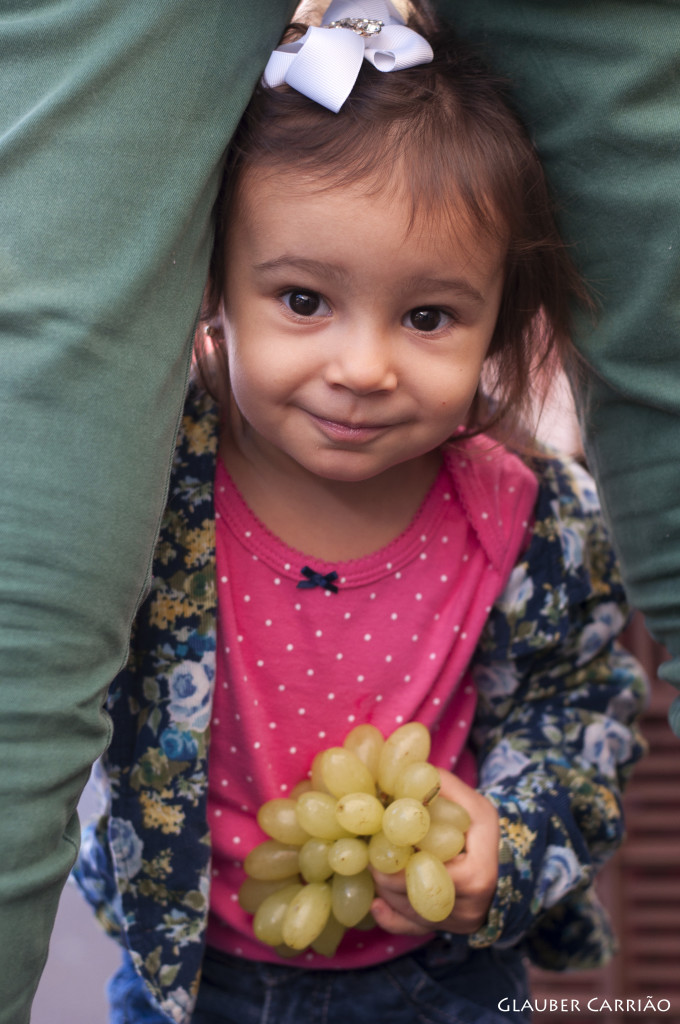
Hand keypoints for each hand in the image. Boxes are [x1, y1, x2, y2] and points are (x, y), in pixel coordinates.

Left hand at [370, 769, 498, 935]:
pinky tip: (375, 905)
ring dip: (387, 890)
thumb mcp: (477, 807)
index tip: (379, 838)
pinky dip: (392, 918)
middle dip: (387, 874)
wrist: (508, 869)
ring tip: (371, 865)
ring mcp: (457, 924)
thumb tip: (408, 769)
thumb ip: (444, 788)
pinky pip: (414, 931)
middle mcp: (468, 908)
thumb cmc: (488, 835)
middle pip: (414, 896)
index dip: (400, 856)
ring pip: (410, 913)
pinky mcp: (448, 932)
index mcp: (476, 875)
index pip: (429, 871)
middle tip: (368, 852)